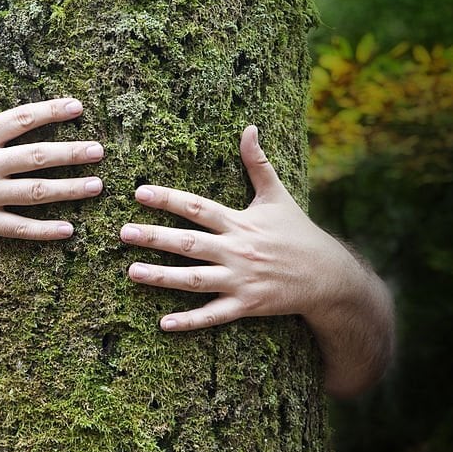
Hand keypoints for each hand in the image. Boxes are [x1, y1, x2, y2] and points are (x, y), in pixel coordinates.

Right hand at [0, 48, 103, 243]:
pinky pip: (17, 229)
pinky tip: (69, 230)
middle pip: (38, 157)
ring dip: (69, 190)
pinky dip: (44, 231)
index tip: (78, 107)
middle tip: (100, 151)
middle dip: (72, 153)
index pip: (22, 119)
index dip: (52, 111)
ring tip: (97, 186)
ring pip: (35, 193)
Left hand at [120, 125, 353, 330]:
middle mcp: (237, 251)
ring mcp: (241, 280)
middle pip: (190, 243)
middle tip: (123, 233)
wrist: (328, 276)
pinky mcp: (246, 305)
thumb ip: (258, 163)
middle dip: (156, 238)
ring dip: (162, 277)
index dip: (168, 199)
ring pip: (195, 280)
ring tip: (132, 272)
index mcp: (240, 223)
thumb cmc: (297, 233)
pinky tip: (164, 323)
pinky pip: (213, 315)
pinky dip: (190, 321)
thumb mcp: (278, 196)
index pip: (198, 208)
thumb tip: (249, 127)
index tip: (139, 193)